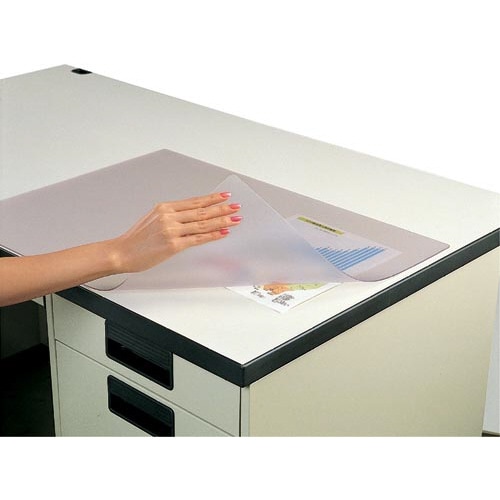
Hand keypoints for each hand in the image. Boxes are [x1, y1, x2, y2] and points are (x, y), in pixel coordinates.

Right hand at [109, 191, 241, 272]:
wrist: (122, 252)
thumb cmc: (136, 238)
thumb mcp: (153, 218)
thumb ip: (171, 215)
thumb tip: (190, 214)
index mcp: (165, 207)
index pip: (194, 201)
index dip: (212, 199)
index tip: (225, 196)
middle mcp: (169, 216)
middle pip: (202, 212)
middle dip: (222, 208)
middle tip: (236, 206)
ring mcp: (172, 231)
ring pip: (202, 224)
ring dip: (221, 221)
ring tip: (235, 219)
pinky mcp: (173, 245)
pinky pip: (198, 239)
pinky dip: (212, 235)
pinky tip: (223, 232)